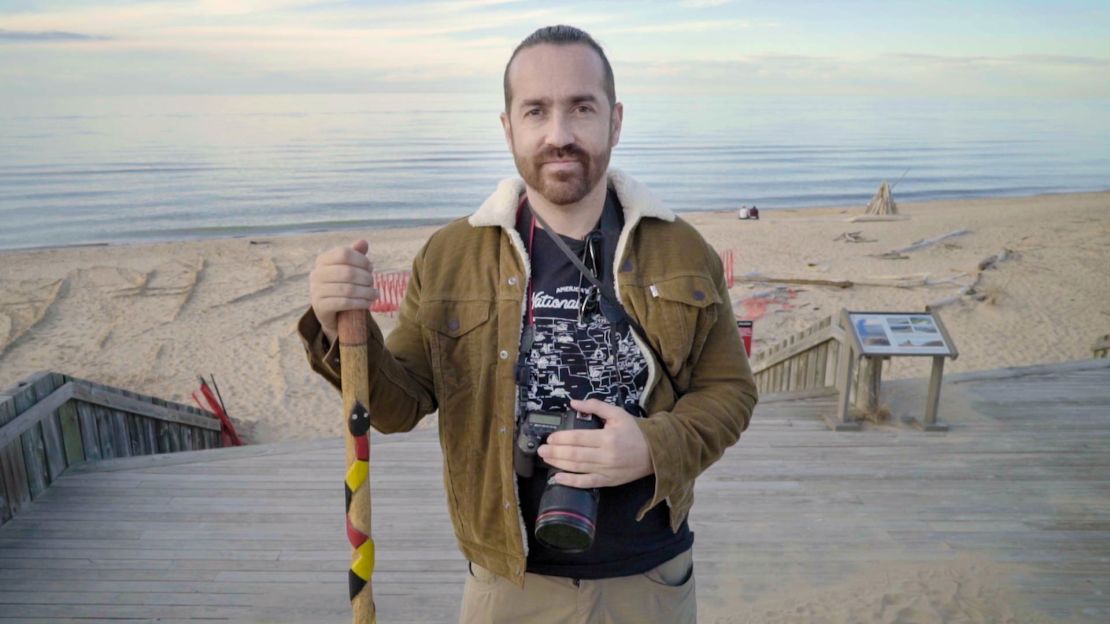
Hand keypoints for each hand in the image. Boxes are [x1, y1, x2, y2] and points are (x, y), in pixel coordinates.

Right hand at [309, 239, 377, 343]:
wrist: (330, 312)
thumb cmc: (341, 285)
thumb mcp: (348, 268)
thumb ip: (355, 255)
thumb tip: (363, 242)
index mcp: (322, 260)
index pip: (344, 253)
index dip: (361, 260)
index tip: (370, 268)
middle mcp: (316, 274)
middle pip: (348, 272)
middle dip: (365, 278)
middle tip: (373, 283)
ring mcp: (316, 290)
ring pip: (348, 289)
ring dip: (366, 292)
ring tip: (375, 294)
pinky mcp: (320, 306)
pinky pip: (345, 303)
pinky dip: (360, 303)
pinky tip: (368, 302)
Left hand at [537, 398, 653, 488]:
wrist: (655, 452)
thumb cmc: (634, 431)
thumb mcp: (617, 413)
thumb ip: (595, 406)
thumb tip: (573, 402)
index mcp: (608, 437)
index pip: (579, 438)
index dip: (562, 438)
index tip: (550, 437)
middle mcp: (606, 455)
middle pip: (575, 454)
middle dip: (555, 452)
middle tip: (541, 449)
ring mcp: (606, 470)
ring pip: (578, 468)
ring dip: (559, 464)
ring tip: (546, 458)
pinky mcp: (608, 482)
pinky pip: (587, 483)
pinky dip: (571, 482)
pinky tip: (558, 479)